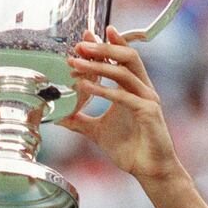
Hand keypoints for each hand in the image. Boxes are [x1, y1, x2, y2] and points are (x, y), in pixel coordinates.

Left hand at [61, 26, 180, 182]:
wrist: (149, 170)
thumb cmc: (129, 149)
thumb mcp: (97, 132)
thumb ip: (80, 121)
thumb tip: (58, 116)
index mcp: (133, 89)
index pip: (121, 58)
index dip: (105, 44)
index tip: (85, 37)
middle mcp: (142, 89)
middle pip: (126, 57)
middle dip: (102, 48)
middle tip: (79, 45)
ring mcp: (147, 99)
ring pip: (124, 72)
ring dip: (99, 66)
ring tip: (75, 64)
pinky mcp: (148, 113)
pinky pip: (125, 97)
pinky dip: (104, 90)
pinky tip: (86, 86)